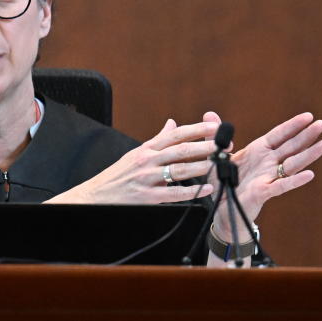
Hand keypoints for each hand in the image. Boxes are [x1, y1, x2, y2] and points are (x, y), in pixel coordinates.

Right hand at [48, 118, 217, 203]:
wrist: (96, 197)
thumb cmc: (118, 176)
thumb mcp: (136, 154)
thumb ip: (157, 140)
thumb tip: (172, 123)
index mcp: (146, 149)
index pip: (175, 134)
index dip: (196, 129)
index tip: (215, 127)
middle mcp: (146, 160)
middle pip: (180, 149)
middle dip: (205, 146)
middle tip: (225, 145)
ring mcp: (146, 179)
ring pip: (179, 170)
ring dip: (201, 166)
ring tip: (219, 164)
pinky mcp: (146, 197)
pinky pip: (173, 194)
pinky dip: (192, 192)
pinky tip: (206, 189)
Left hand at [203, 111, 321, 240]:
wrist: (220, 207)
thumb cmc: (221, 180)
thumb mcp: (215, 155)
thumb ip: (215, 136)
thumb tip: (210, 114)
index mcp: (257, 151)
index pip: (278, 135)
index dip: (293, 125)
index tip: (308, 116)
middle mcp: (267, 162)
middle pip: (290, 146)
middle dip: (306, 135)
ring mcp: (268, 177)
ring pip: (292, 164)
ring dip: (308, 154)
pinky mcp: (264, 192)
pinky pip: (282, 186)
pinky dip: (295, 180)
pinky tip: (310, 174)